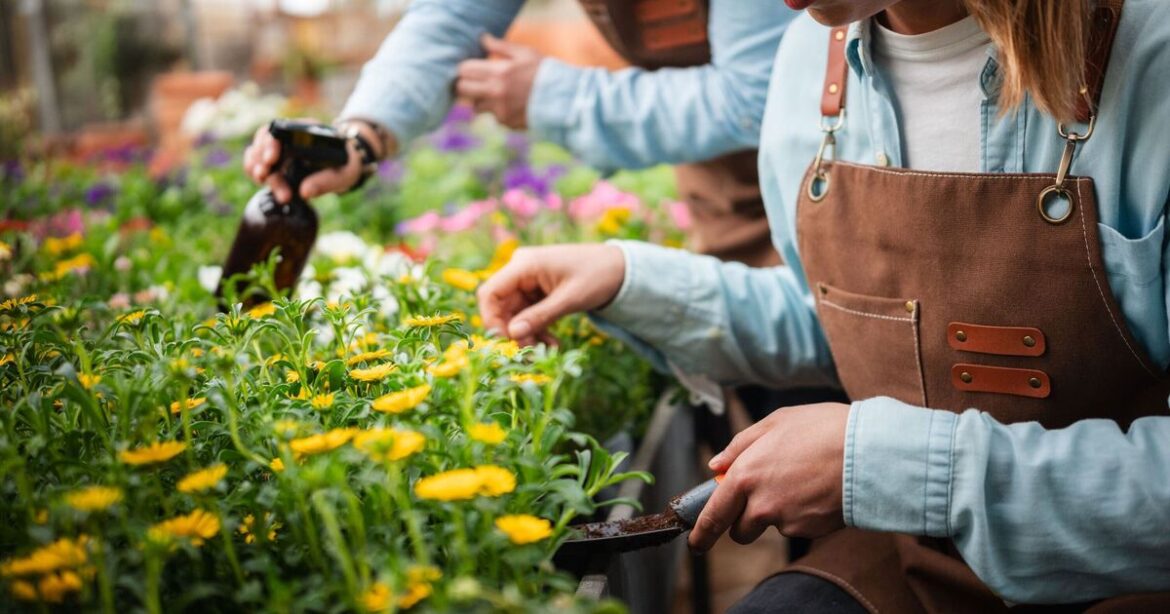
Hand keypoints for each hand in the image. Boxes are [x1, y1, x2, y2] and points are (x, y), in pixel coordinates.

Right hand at [242, 118, 369, 202]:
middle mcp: (291, 134)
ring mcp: (282, 147)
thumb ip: (326, 182)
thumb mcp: (344, 174)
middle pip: (266, 141)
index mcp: (307, 130)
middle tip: (264, 177)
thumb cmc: (346, 165)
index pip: (282, 130)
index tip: (271, 159)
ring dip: (255, 166)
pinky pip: (257, 161)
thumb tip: (304, 192)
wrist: (346, 165)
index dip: (272, 143)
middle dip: (262, 160)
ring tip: (261, 181)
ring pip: (258, 150)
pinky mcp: (277, 160)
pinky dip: (252, 169)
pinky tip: (258, 180)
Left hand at [455, 34, 543, 128]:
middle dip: (466, 85)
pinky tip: (513, 106)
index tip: (472, 69)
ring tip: (497, 95)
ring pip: (475, 107)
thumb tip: (483, 39)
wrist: (562, 98)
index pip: (464, 70)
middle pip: (462, 90)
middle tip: (476, 83)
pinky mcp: (505, 122)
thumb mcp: (525, 53)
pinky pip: (493, 117)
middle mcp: (494, 91)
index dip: (466, 68)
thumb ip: (501, 47)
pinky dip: (499, 112)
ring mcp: (499, 109)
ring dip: (482, 101)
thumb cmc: (544, 72)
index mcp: (498, 71)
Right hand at [476, 244, 624, 345]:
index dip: (491, 320)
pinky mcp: (536, 291)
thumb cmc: (597, 276)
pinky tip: (551, 342)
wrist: (619, 267)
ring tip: (547, 349)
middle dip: (513, 332)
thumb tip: (512, 334)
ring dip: (526, 334)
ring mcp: (528, 280)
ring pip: (514, 314)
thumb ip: (540, 316)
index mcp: (524, 264)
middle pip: (500, 307)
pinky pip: (527, 314)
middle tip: (530, 353)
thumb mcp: (569, 299)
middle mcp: (520, 270)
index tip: (507, 342)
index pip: (490, 293)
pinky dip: (536, 329)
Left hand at [688, 403, 851, 551]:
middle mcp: (761, 503)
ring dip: (778, 514)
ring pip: (772, 526)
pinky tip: (819, 490)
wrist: (869, 451)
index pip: (714, 515)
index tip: (697, 544)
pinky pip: (798, 526)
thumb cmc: (822, 429)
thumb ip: (740, 445)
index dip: (703, 533)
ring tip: (803, 482)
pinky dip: (804, 514)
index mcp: (745, 474)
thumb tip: (717, 465)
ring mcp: (786, 520)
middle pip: (740, 531)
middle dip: (744, 522)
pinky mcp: (809, 530)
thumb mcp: (776, 422)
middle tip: (762, 501)